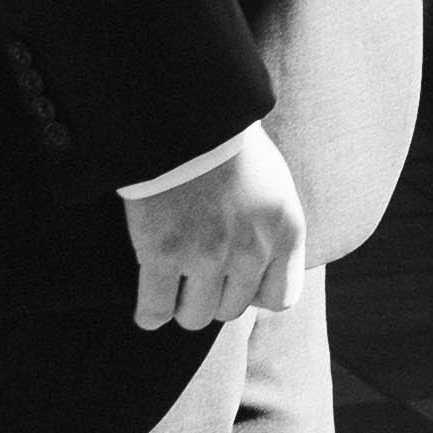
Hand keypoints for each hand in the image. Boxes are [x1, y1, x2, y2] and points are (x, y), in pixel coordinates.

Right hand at [126, 116, 306, 336]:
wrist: (188, 117)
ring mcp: (208, 256)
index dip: (254, 295)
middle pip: (231, 309)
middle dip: (213, 297)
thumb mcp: (274, 184)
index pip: (281, 298)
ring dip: (182, 305)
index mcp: (285, 230)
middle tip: (195, 277)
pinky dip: (149, 314)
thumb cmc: (227, 144)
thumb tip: (260, 267)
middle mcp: (252, 250)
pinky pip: (155, 311)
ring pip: (195, 316)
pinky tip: (147, 308)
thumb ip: (272, 228)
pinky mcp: (164, 255)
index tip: (235, 283)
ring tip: (171, 288)